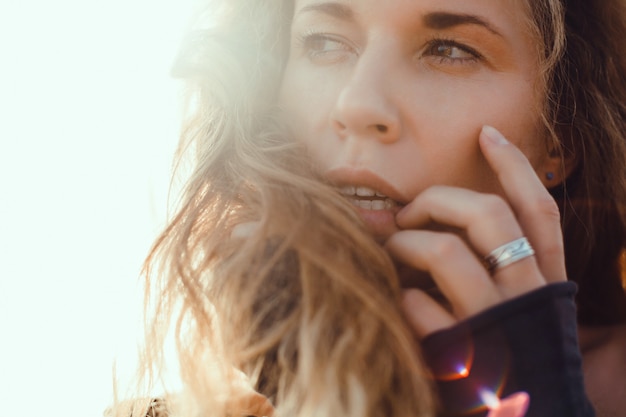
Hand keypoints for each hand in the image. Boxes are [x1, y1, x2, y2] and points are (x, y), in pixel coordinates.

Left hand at [385, 125, 566, 338]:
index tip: (487, 134)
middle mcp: (527, 296)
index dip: (515, 168)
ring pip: (446, 251)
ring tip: (391, 249)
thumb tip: (441, 225)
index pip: (539, 211)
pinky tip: (399, 302)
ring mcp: (494, 324)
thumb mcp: (522, 311)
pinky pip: (418, 304)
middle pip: (487, 217)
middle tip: (409, 211)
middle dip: (439, 201)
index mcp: (548, 283)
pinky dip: (401, 296)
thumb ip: (500, 270)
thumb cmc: (514, 360)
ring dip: (407, 243)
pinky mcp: (461, 354)